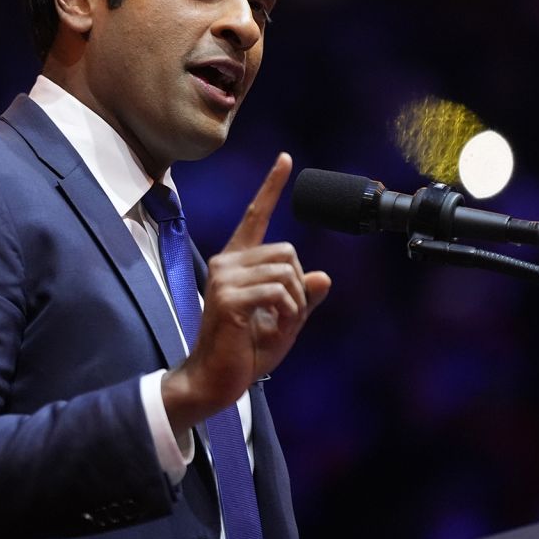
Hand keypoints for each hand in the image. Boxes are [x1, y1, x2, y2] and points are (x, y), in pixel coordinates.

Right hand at [162, 153, 331, 433]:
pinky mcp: (228, 298)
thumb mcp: (284, 322)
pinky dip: (287, 313)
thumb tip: (323, 276)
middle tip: (283, 316)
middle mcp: (226, 262)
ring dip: (293, 303)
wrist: (215, 380)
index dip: (272, 186)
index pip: (256, 215)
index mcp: (237, 262)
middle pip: (288, 252)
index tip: (285, 159)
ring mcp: (224, 278)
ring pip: (287, 272)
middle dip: (297, 286)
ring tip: (274, 325)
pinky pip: (278, 292)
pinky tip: (269, 327)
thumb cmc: (245, 351)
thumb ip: (303, 298)